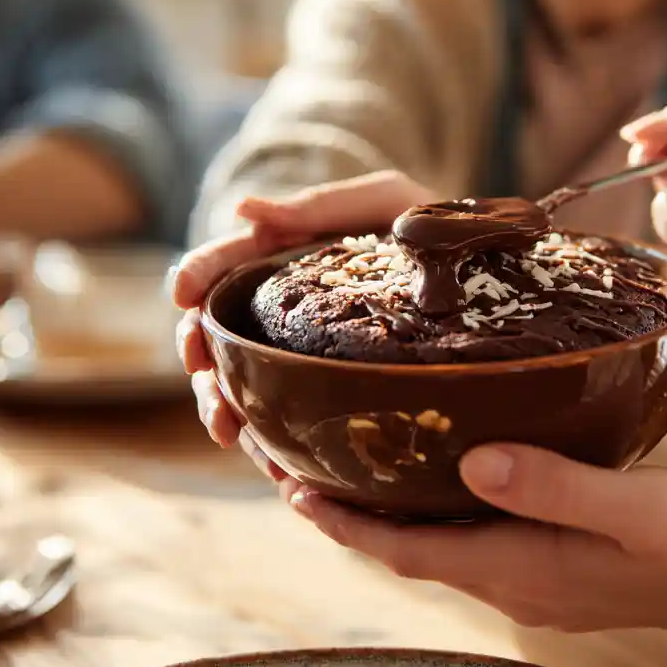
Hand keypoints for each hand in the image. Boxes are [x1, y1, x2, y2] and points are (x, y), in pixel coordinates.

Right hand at [172, 171, 435, 446]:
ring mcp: (302, 349)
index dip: (197, 274)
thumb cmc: (431, 227)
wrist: (485, 269)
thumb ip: (318, 206)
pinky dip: (271, 442)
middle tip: (203, 376)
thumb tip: (241, 210)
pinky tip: (274, 465)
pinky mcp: (328, 389)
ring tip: (228, 430)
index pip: (227, 262)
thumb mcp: (382, 201)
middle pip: (220, 329)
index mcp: (288, 253)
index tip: (182, 293)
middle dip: (200, 354)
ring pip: (242, 380)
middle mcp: (285, 304)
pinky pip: (288, 418)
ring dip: (223, 404)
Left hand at [281, 445, 666, 641]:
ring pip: (435, 537)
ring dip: (385, 505)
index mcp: (520, 569)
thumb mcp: (635, 508)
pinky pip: (471, 529)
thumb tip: (472, 461)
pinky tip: (437, 465)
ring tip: (345, 458)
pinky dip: (433, 502)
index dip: (342, 523)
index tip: (290, 486)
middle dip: (346, 511)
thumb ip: (553, 486)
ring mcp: (534, 570)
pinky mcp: (554, 555)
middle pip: (405, 546)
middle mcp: (513, 577)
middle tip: (295, 461)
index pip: (405, 551)